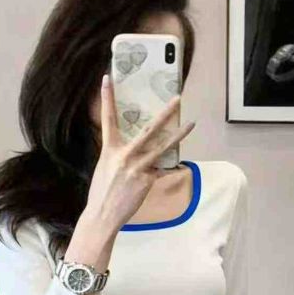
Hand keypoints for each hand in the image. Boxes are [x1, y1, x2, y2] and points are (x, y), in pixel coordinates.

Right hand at [84, 73, 195, 233]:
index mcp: (110, 150)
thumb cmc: (102, 193)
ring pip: (163, 147)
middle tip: (177, 99)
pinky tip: (177, 166)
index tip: (107, 79)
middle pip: (149, 129)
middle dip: (165, 113)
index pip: (108, 119)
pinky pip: (161, 170)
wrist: (103, 215)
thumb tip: (134, 151)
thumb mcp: (105, 168)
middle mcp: (125, 156)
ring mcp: (138, 168)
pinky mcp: (147, 180)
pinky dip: (167, 169)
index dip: (107, 98)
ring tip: (191, 123)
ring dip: (179, 135)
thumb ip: (119, 156)